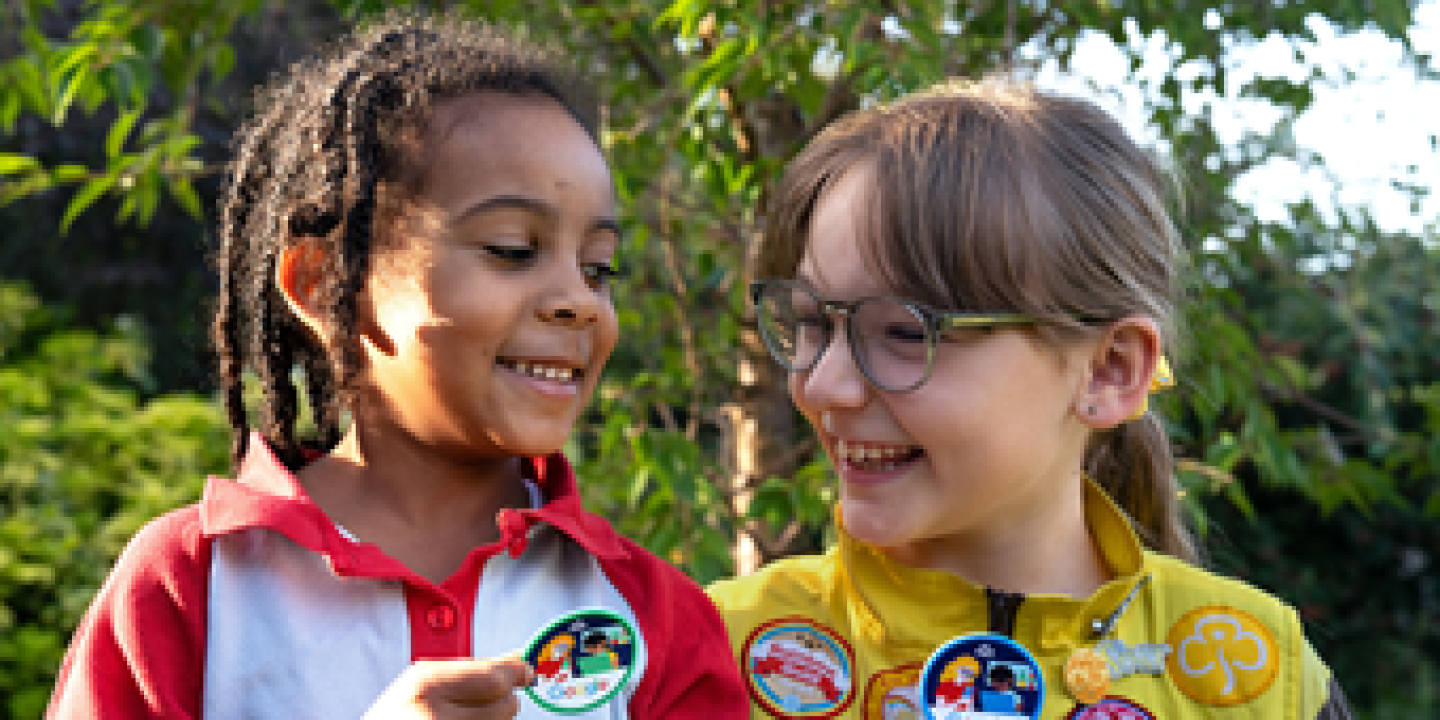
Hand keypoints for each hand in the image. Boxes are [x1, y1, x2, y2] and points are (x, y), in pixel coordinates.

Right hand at [364, 657, 535, 718]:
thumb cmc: (398, 715)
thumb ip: (472, 670)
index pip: (494, 678)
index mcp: (425, 684)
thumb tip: (520, 660)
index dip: (515, 674)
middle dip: (502, 701)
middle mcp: (434, 716)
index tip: (526, 673)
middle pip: (506, 704)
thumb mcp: (424, 684)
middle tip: (481, 704)